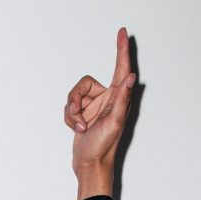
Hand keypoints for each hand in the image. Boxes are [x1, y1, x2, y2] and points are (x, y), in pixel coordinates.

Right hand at [65, 27, 135, 174]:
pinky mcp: (82, 116)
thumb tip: (131, 77)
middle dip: (76, 99)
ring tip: (79, 127)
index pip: (120, 67)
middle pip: (84, 83)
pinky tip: (78, 130)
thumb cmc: (104, 147)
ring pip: (74, 96)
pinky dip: (69, 120)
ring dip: (72, 113)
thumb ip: (122, 98)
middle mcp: (106, 99)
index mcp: (117, 97)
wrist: (89, 165)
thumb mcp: (114, 121)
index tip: (121, 33)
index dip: (121, 49)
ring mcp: (93, 107)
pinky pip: (69, 109)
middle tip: (77, 114)